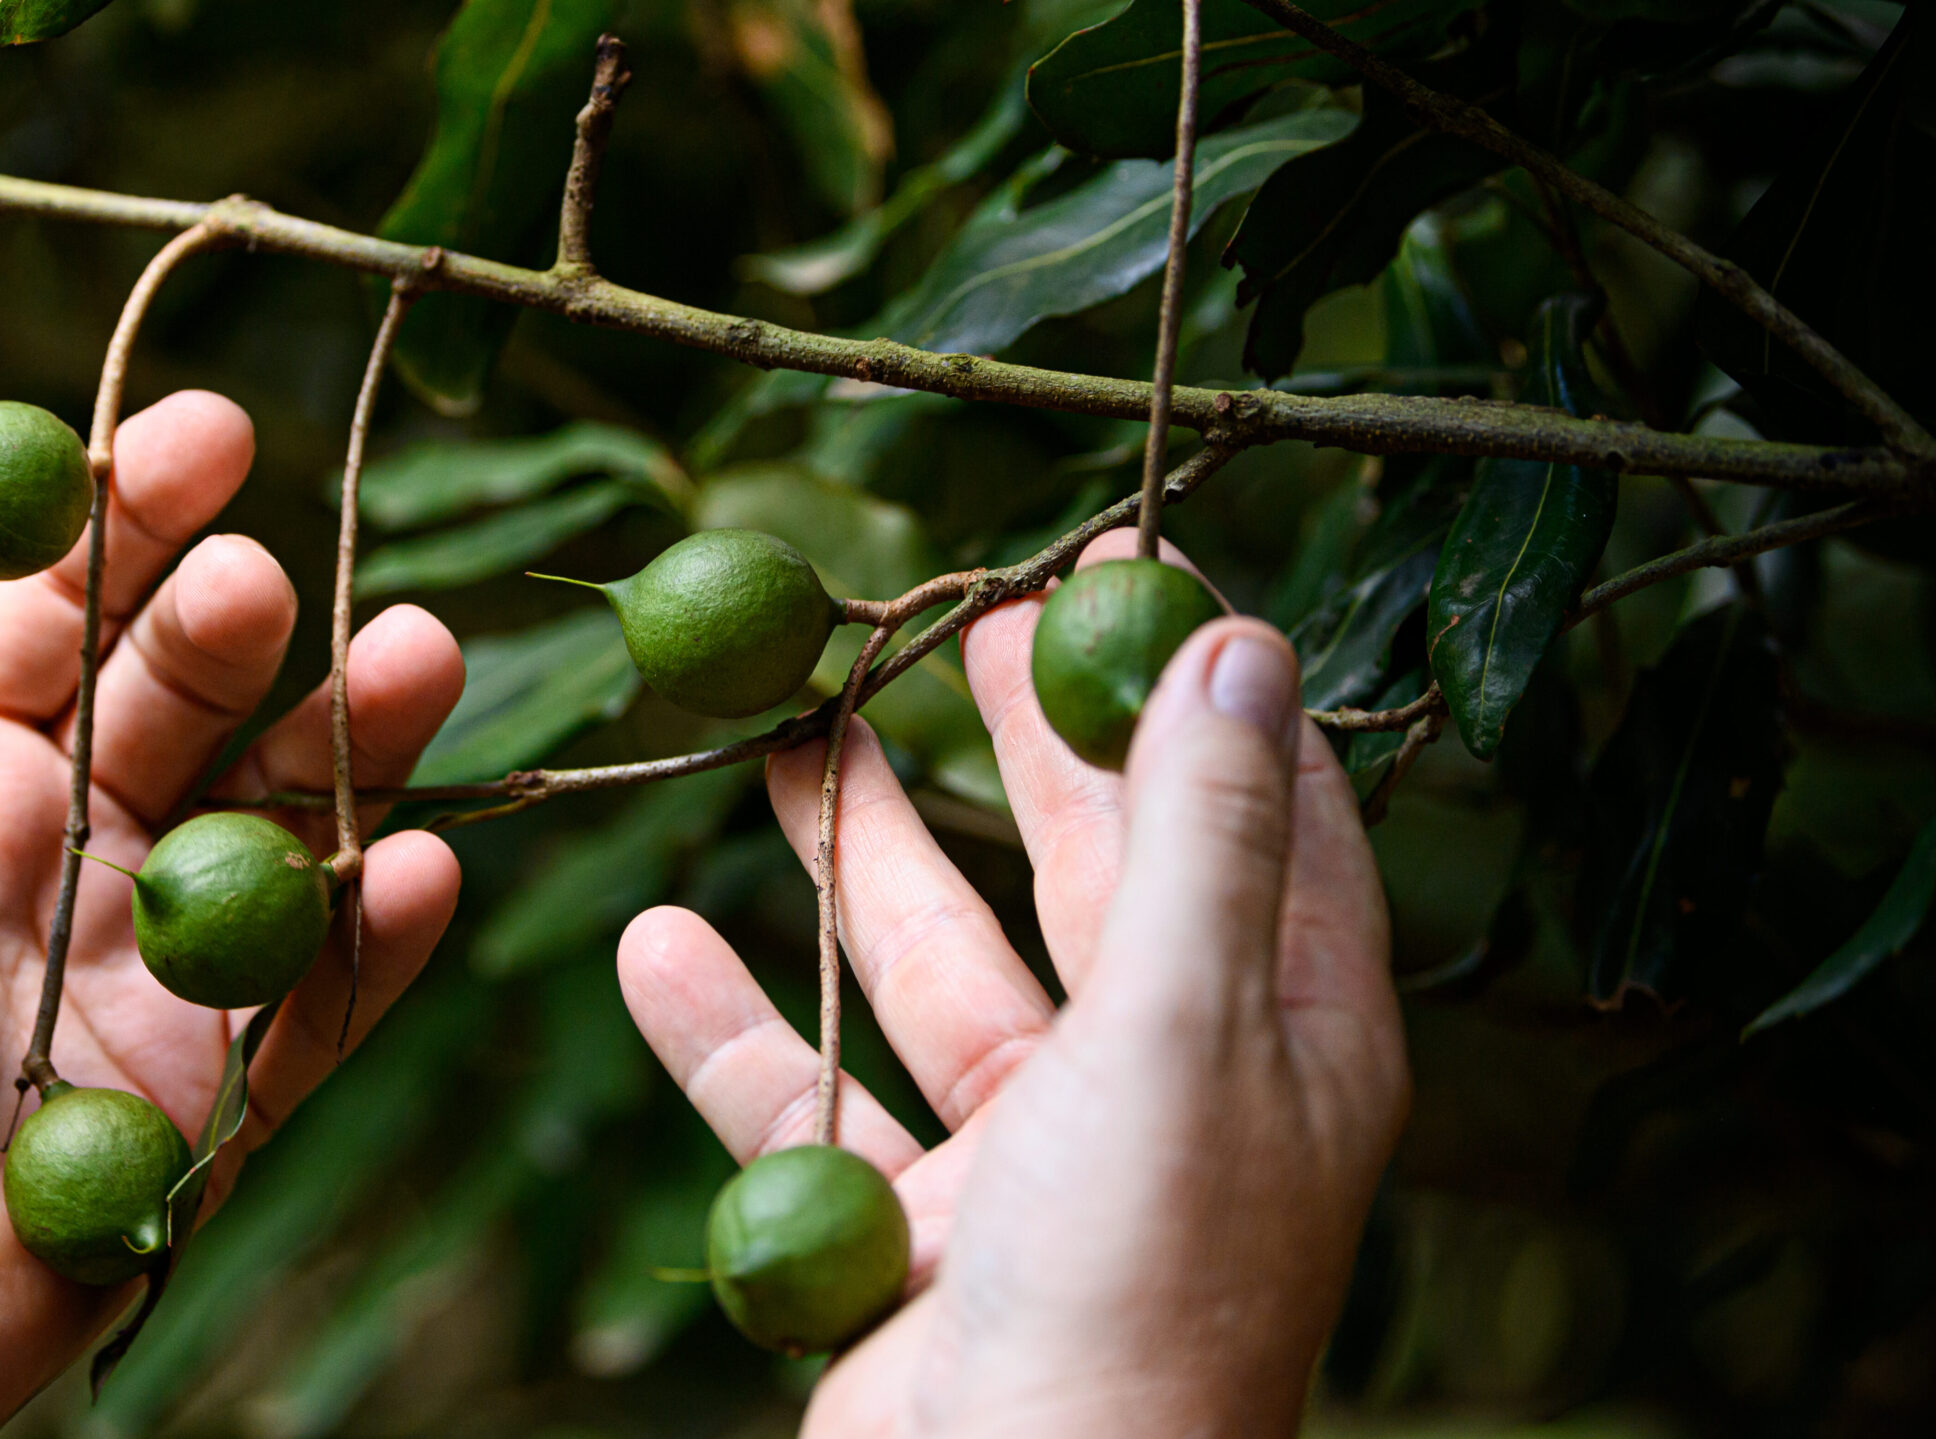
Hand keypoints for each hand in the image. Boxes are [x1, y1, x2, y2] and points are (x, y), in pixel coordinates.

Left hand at [0, 394, 466, 1438]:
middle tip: (277, 581)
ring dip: (356, 746)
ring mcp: (162, 954)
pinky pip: (327, 990)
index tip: (211, 430)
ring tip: (420, 662)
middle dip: (245, 626)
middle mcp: (77, 841)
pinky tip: (421, 868)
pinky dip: (380, 933)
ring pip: (285, 819)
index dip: (136, 515)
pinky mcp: (225, 1072)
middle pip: (192, 698)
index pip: (69, 607)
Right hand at [619, 533, 1407, 1437]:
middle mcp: (1170, 1087)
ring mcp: (1037, 1162)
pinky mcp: (917, 1230)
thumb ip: (1199, 832)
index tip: (1112, 561)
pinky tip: (655, 946)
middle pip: (1089, 870)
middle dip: (1016, 745)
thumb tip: (1240, 639)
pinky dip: (735, 1028)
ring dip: (854, 860)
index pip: (1258, 811)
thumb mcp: (1184, 1029)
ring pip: (935, 970)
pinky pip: (813, 1099)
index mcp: (1285, 1036)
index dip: (1190, 682)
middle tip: (949, 620)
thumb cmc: (1135, 1285)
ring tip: (779, 737)